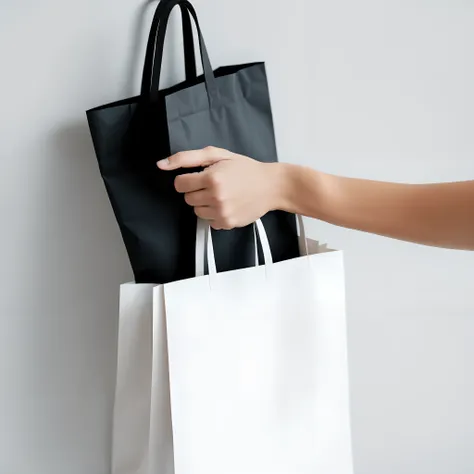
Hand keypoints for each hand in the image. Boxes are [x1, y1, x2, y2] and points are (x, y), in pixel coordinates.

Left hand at [157, 147, 282, 229]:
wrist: (271, 186)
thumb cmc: (245, 169)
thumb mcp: (217, 154)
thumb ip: (186, 158)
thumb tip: (161, 164)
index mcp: (212, 177)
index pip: (179, 184)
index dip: (188, 179)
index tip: (200, 177)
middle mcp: (215, 197)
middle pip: (187, 198)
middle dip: (197, 190)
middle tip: (214, 184)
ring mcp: (221, 212)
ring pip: (196, 211)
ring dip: (204, 203)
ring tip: (221, 195)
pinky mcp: (227, 223)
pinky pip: (209, 222)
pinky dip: (215, 214)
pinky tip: (227, 204)